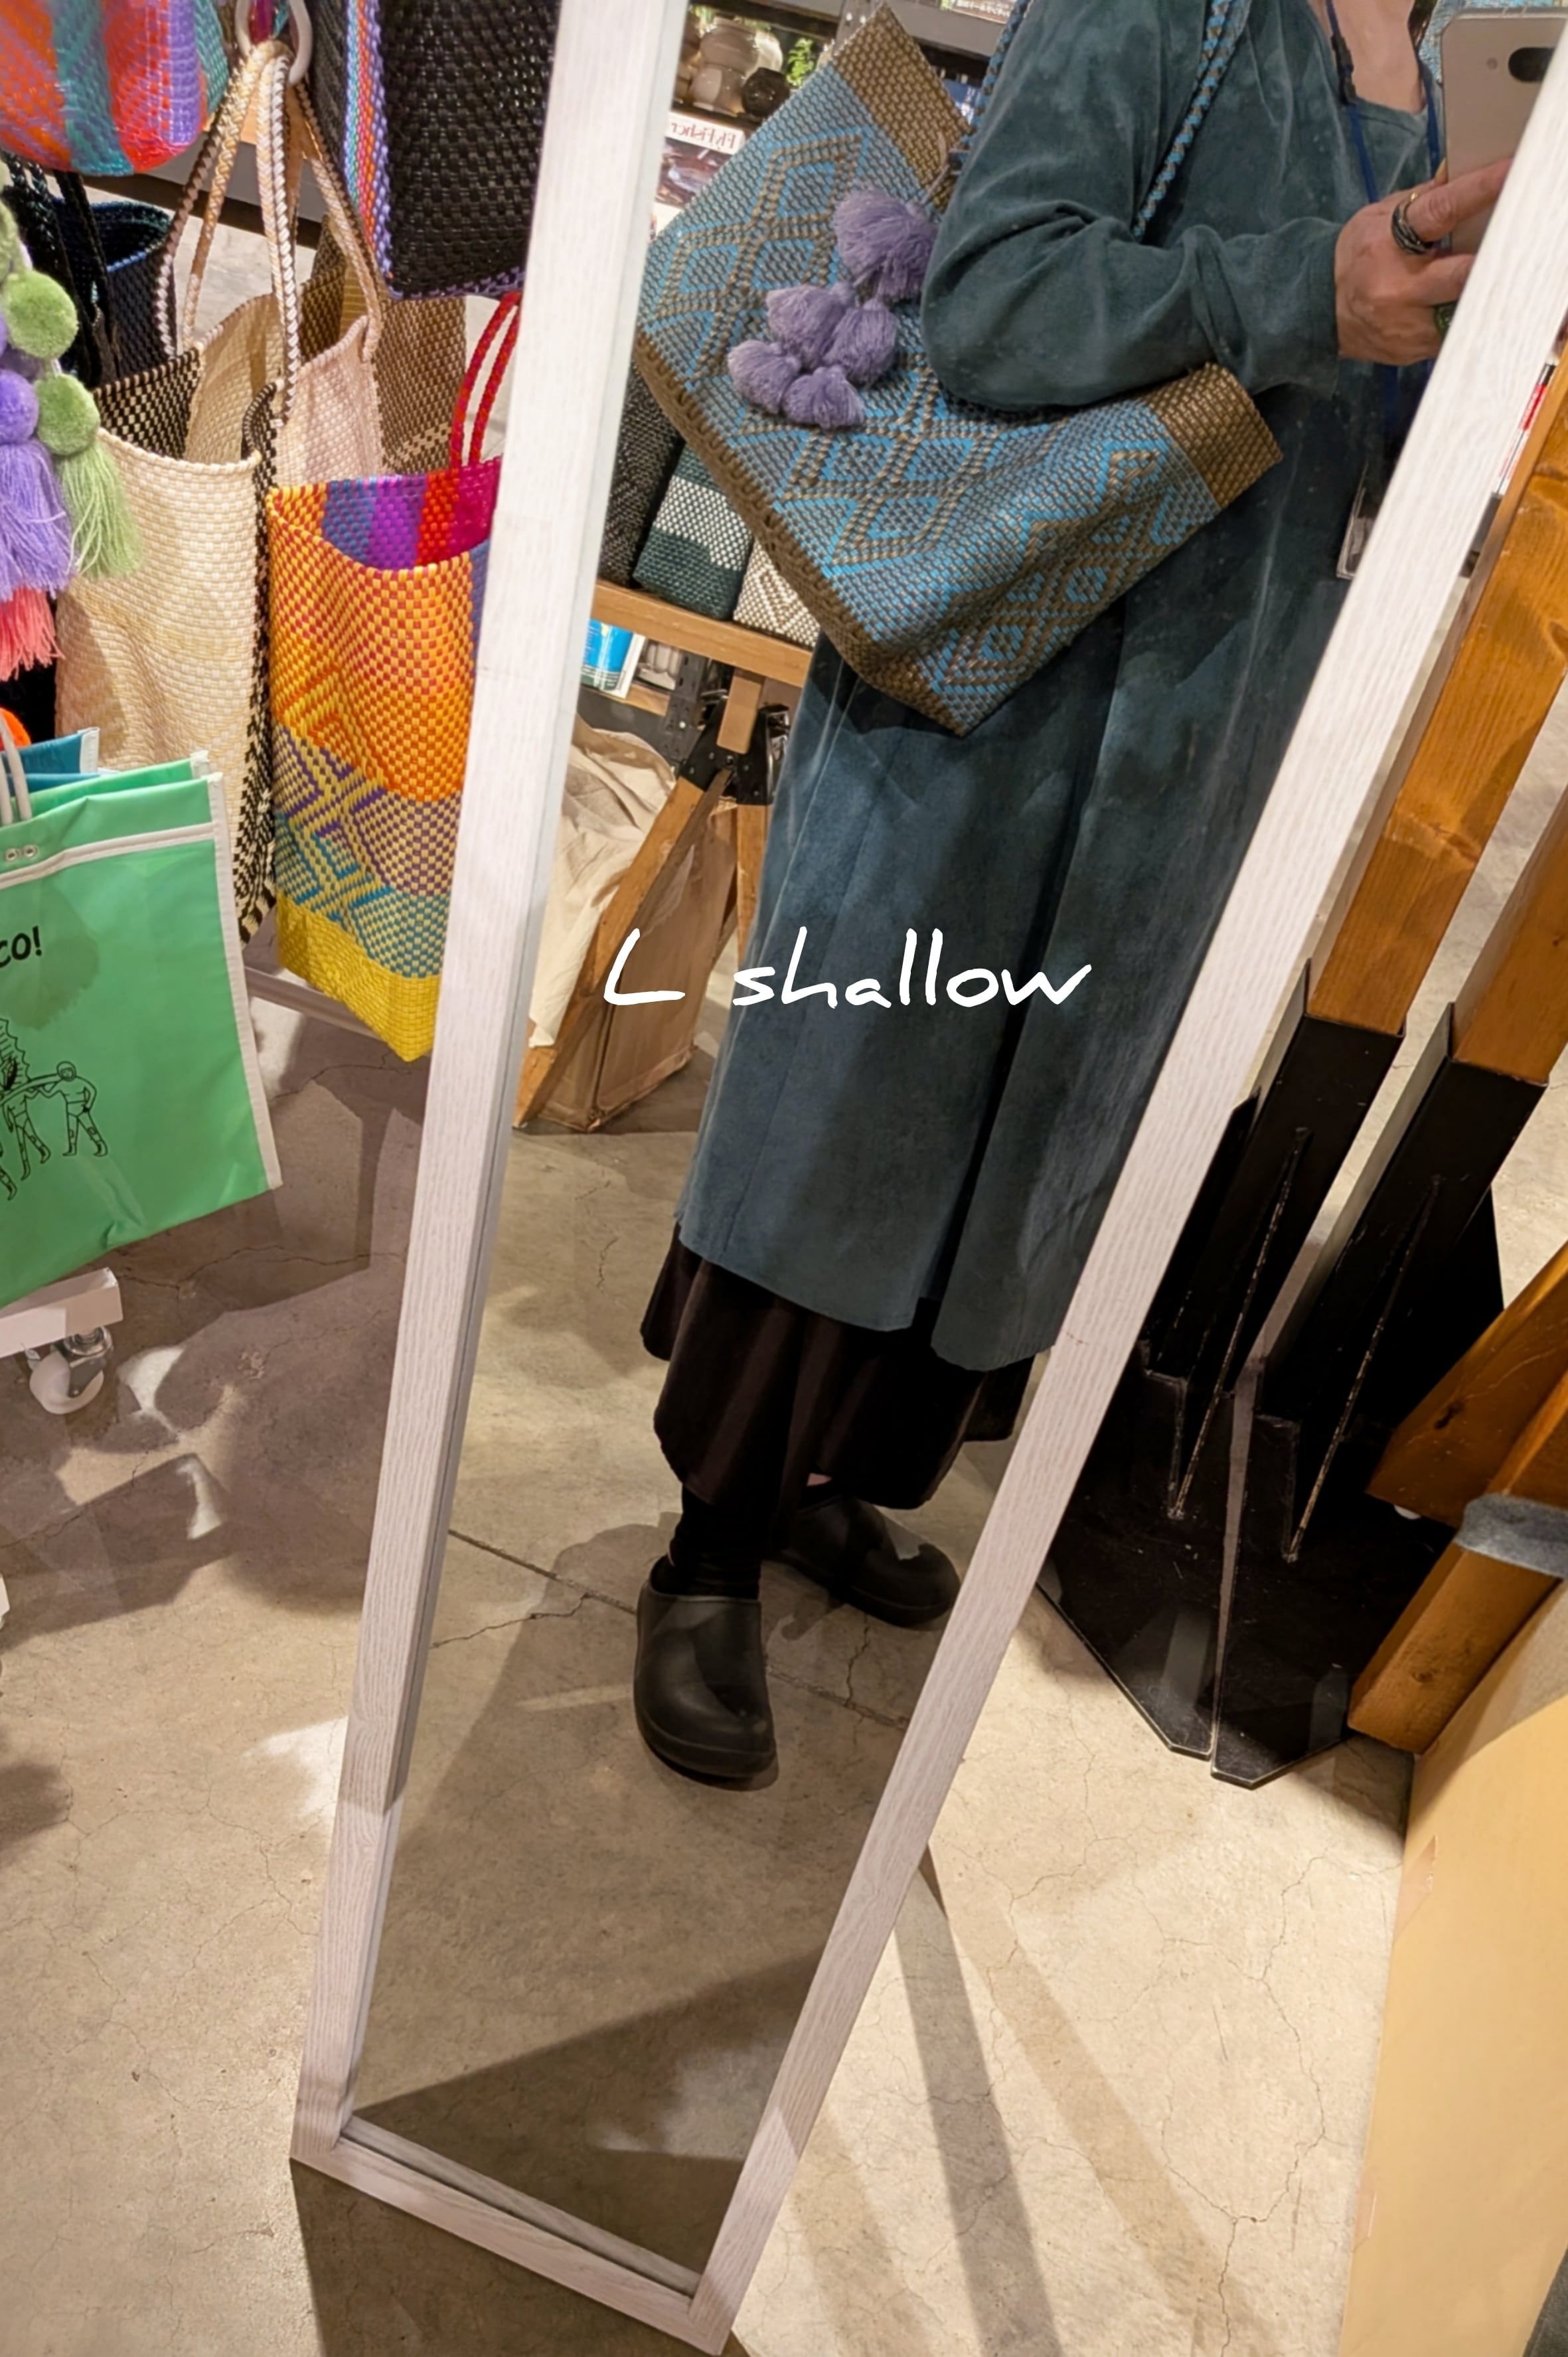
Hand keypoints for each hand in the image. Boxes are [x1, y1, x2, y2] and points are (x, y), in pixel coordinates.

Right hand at [1334, 159, 1510, 363]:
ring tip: (1494, 276)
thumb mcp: (1379, 219)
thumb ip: (1423, 200)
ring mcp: (1406, 324)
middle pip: (1462, 274)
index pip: (1441, 211)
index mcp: (1388, 243)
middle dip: (1491, 259)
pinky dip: (1467, 315)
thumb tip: (1460, 170)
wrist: (1320, 312)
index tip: (1510, 173)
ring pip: (1465, 308)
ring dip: (1483, 290)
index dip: (1479, 190)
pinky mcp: (1413, 350)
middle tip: (1517, 242)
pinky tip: (1466, 303)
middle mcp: (1398, 287)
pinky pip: (1455, 332)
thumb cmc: (1357, 257)